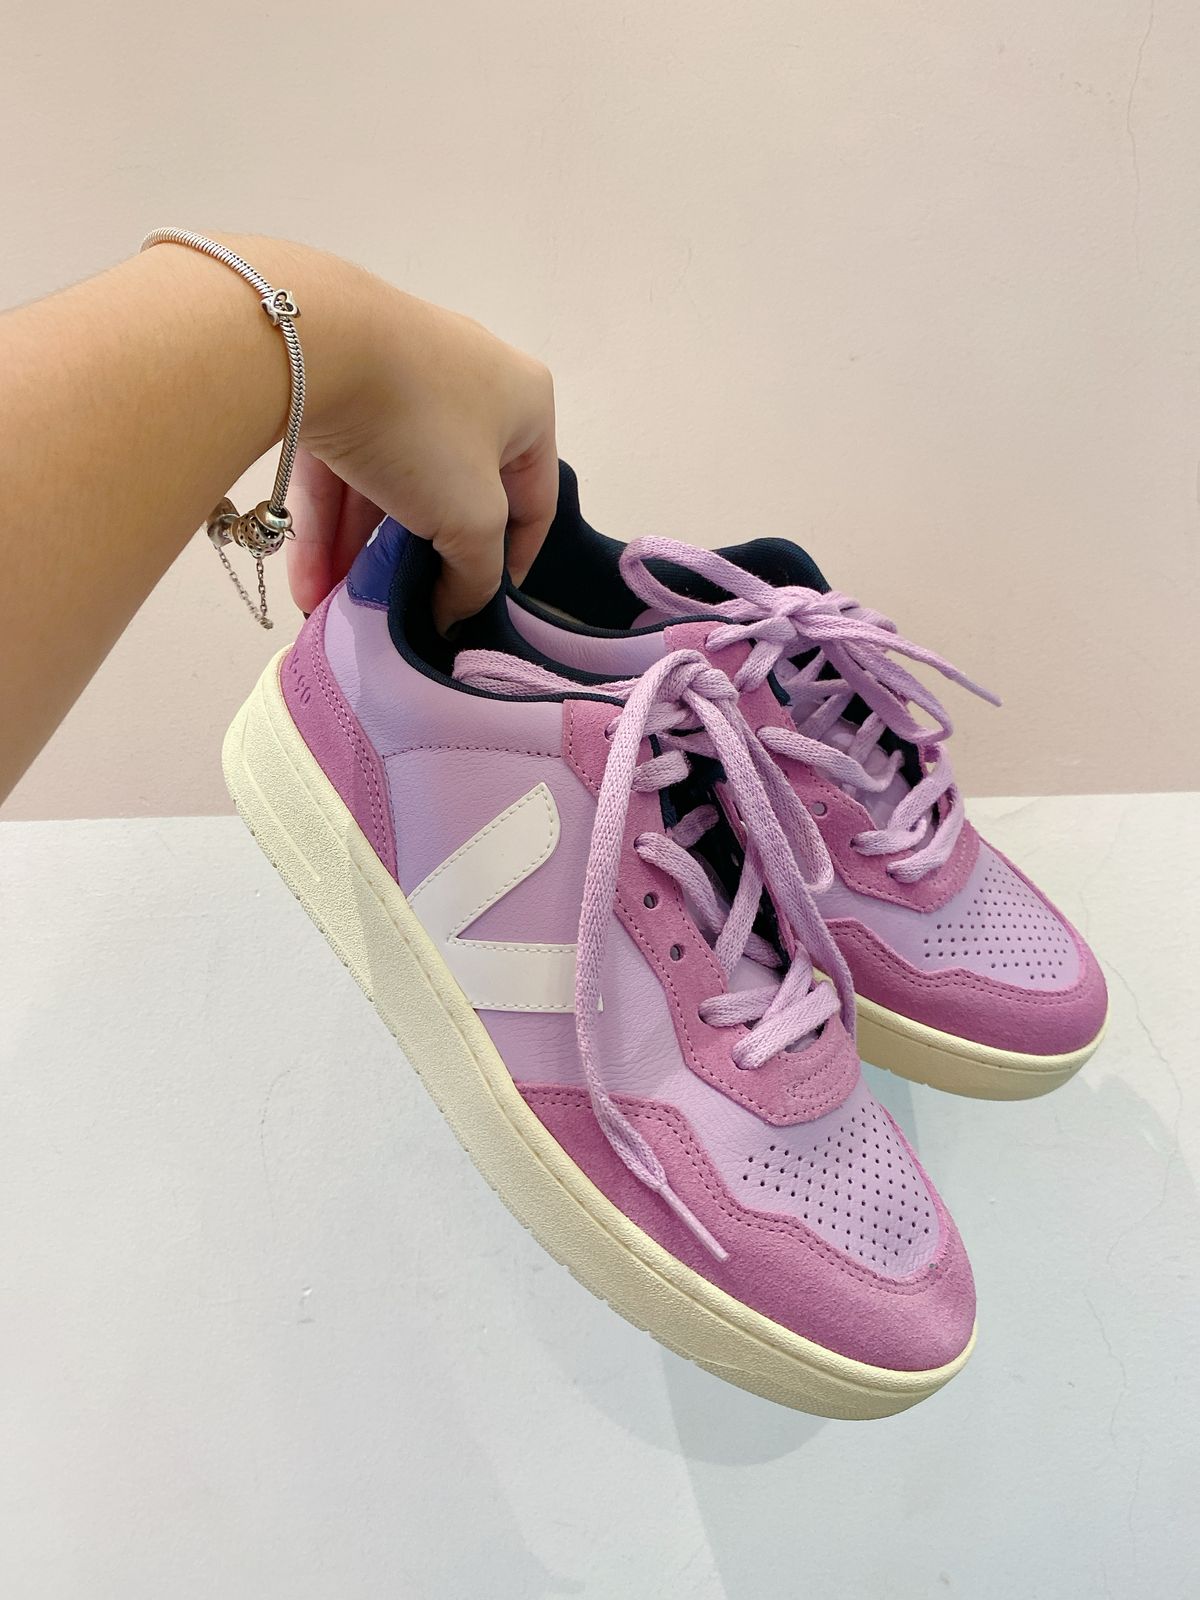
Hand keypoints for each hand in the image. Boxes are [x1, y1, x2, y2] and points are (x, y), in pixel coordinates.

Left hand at [285, 269, 557, 631]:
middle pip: (452, 495)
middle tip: (398, 610)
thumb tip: (457, 610)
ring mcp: (398, 375)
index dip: (512, 565)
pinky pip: (343, 462)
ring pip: (388, 483)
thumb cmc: (419, 428)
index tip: (476, 610)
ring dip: (363, 552)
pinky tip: (309, 580)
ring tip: (339, 608)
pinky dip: (329, 521)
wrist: (310, 343)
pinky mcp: (335, 379)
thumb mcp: (471, 517)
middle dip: (417, 562)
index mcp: (525, 402)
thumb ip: (478, 574)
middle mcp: (468, 380)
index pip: (534, 501)